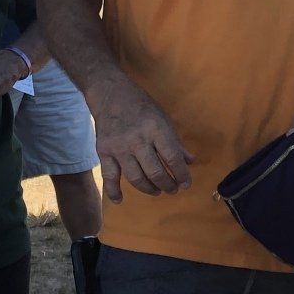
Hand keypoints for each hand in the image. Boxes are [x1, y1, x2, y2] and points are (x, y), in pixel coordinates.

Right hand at [90, 79, 192, 202]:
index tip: (186, 184)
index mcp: (156, 129)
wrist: (109, 94)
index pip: (172, 157)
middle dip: (167, 185)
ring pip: (136, 178)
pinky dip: (114, 191)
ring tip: (157, 190)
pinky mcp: (104, 152)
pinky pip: (109, 176)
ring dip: (149, 189)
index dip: (181, 174)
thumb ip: (175, 142)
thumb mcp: (163, 118)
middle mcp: (138, 140)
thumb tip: (189, 161)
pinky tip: (120, 200)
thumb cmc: (141, 106)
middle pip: (155, 172)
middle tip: (172, 189)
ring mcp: (119, 147)